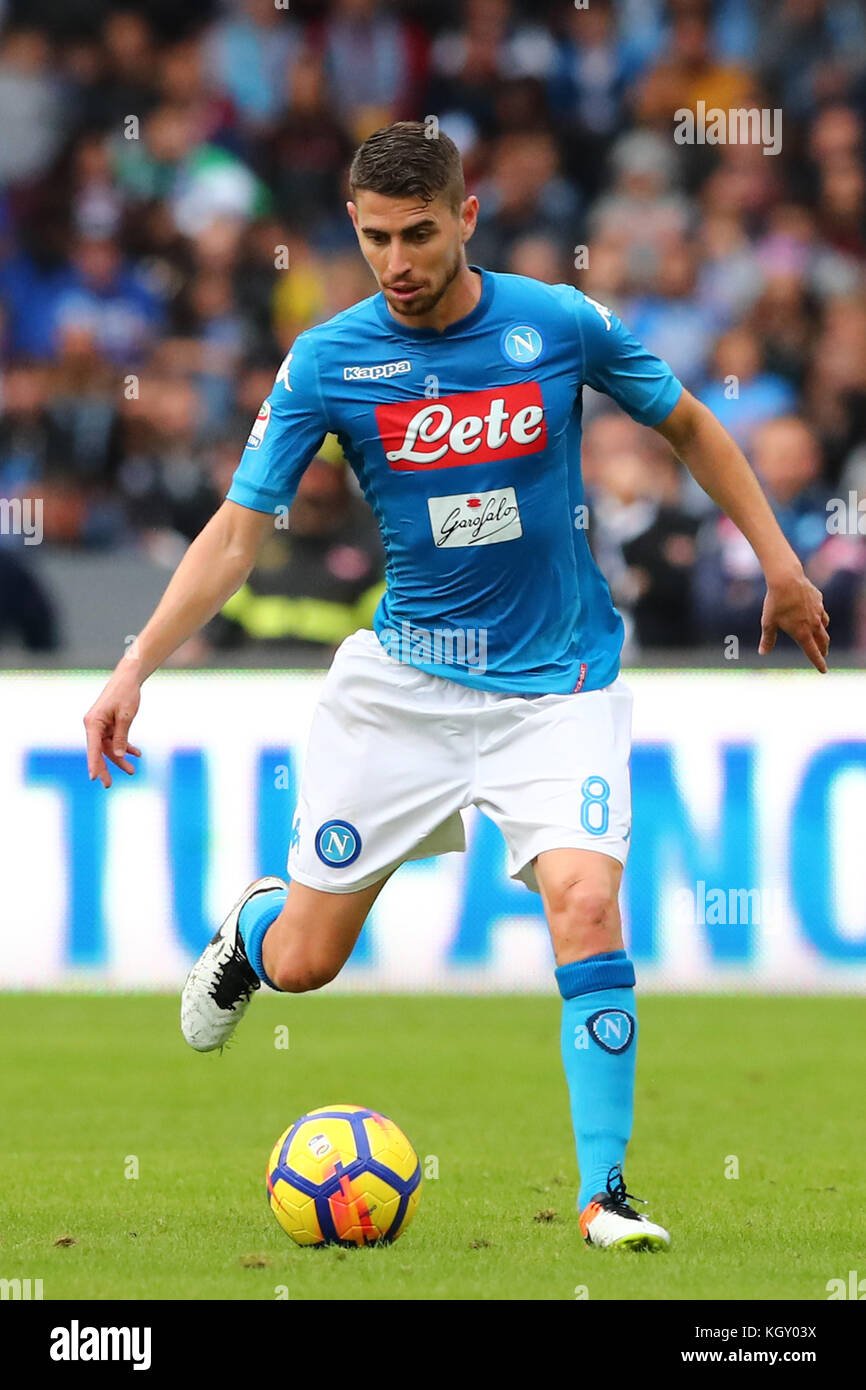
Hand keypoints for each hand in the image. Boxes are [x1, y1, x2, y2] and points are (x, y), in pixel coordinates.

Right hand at [84, 671, 141, 786]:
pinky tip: (137, 754)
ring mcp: (100, 726)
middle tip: (108, 785)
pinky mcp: (108, 725)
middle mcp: (93, 725)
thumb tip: (119, 755)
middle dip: (105, 768)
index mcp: (93, 722)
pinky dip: (125, 747)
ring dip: (120, 759)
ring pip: (109, 748)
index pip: (92, 747)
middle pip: (98, 751)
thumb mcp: (126, 716)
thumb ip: (121, 736)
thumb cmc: (125, 694)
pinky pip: (115, 740)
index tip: (93, 777)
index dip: (93, 763)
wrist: (128, 678)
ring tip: (132, 771)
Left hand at [759, 567, 829, 672]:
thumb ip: (767, 640)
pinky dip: (820, 616)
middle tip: (823, 655)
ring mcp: (818, 611)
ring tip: (820, 636)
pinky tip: (815, 613)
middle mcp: (814, 624)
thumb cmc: (775, 603)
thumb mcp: (768, 623)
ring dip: (823, 634)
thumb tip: (763, 653)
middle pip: (823, 641)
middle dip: (823, 650)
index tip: (824, 671)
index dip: (819, 663)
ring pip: (825, 626)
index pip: (813, 653)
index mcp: (802, 633)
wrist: (786, 579)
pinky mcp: (819, 600)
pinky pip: (821, 611)